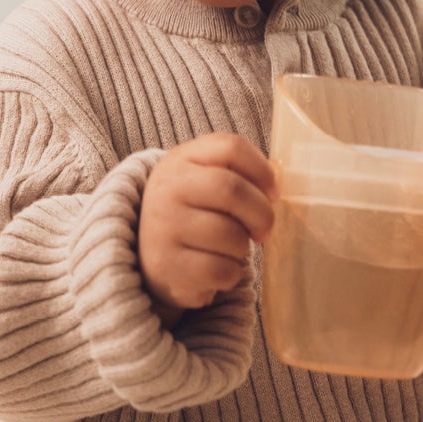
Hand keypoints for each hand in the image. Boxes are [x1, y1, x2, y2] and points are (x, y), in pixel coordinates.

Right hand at [137, 133, 277, 322]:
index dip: (263, 170)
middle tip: (264, 231)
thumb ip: (237, 175)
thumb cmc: (192, 214)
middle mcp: (167, 189)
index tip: (273, 193)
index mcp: (180, 160)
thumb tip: (274, 191)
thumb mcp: (202, 181)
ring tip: (229, 248)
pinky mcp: (168, 265)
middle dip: (261, 214)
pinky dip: (231, 274)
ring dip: (242, 248)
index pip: (230, 147)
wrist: (148, 257)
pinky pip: (222, 269)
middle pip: (232, 190)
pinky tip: (218, 269)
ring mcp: (163, 227)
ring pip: (231, 235)